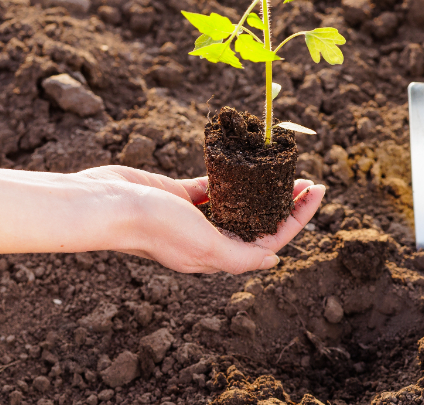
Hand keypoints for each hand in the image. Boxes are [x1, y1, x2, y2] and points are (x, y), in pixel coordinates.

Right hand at [76, 166, 324, 274]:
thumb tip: (273, 260)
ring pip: (237, 202)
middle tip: (305, 180)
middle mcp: (208, 238)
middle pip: (257, 222)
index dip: (297, 218)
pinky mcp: (178, 194)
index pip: (270, 239)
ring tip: (282, 169)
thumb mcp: (203, 246)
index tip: (317, 192)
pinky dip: (228, 175)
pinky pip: (211, 185)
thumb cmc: (153, 226)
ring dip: (261, 188)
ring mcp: (193, 217)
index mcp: (216, 255)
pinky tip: (245, 163)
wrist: (106, 205)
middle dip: (285, 203)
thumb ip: (239, 257)